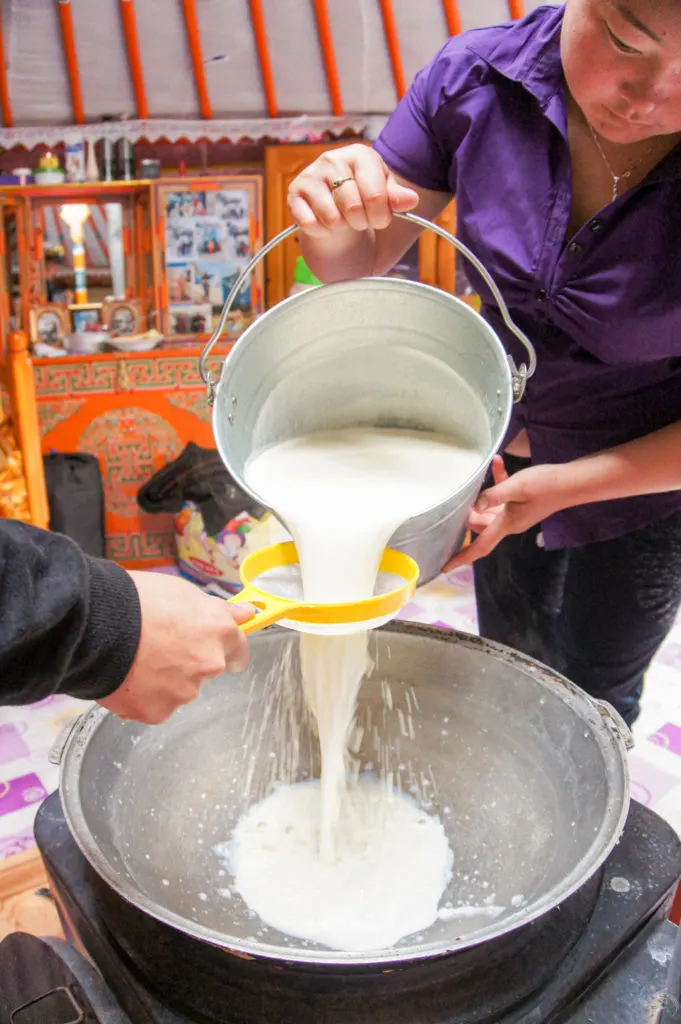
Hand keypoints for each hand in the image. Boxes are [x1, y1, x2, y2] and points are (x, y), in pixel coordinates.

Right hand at [99, 572, 252, 724]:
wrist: (96, 624)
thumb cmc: (136, 600)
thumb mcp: (182, 591)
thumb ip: (216, 609)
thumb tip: (244, 614)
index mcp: (218, 632)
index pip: (238, 651)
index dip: (225, 649)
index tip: (215, 649)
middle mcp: (208, 665)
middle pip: (206, 672)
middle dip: (189, 663)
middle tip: (159, 647)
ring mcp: (183, 692)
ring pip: (179, 691)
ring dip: (164, 681)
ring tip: (136, 660)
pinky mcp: (157, 712)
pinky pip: (154, 707)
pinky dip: (142, 697)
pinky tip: (126, 677)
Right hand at [287, 143, 418, 238]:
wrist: (337, 215)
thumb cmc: (364, 203)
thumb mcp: (385, 199)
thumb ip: (398, 199)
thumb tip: (411, 200)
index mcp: (360, 155)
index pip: (376, 196)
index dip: (381, 217)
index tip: (380, 218)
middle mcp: (332, 159)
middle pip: (354, 209)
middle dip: (361, 224)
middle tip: (359, 221)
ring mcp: (310, 175)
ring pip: (332, 219)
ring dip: (341, 229)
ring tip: (342, 220)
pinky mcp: (294, 194)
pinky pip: (311, 225)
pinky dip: (322, 233)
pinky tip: (324, 224)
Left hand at [444, 456, 571, 569]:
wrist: (572, 482)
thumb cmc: (545, 485)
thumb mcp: (516, 488)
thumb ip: (494, 495)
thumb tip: (475, 504)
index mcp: (506, 525)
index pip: (480, 547)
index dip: (462, 558)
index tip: (444, 566)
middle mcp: (509, 524)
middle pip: (481, 526)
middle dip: (469, 514)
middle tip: (461, 497)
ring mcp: (516, 514)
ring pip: (489, 510)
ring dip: (483, 496)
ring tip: (479, 478)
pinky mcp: (522, 504)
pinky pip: (503, 497)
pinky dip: (498, 482)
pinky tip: (497, 463)